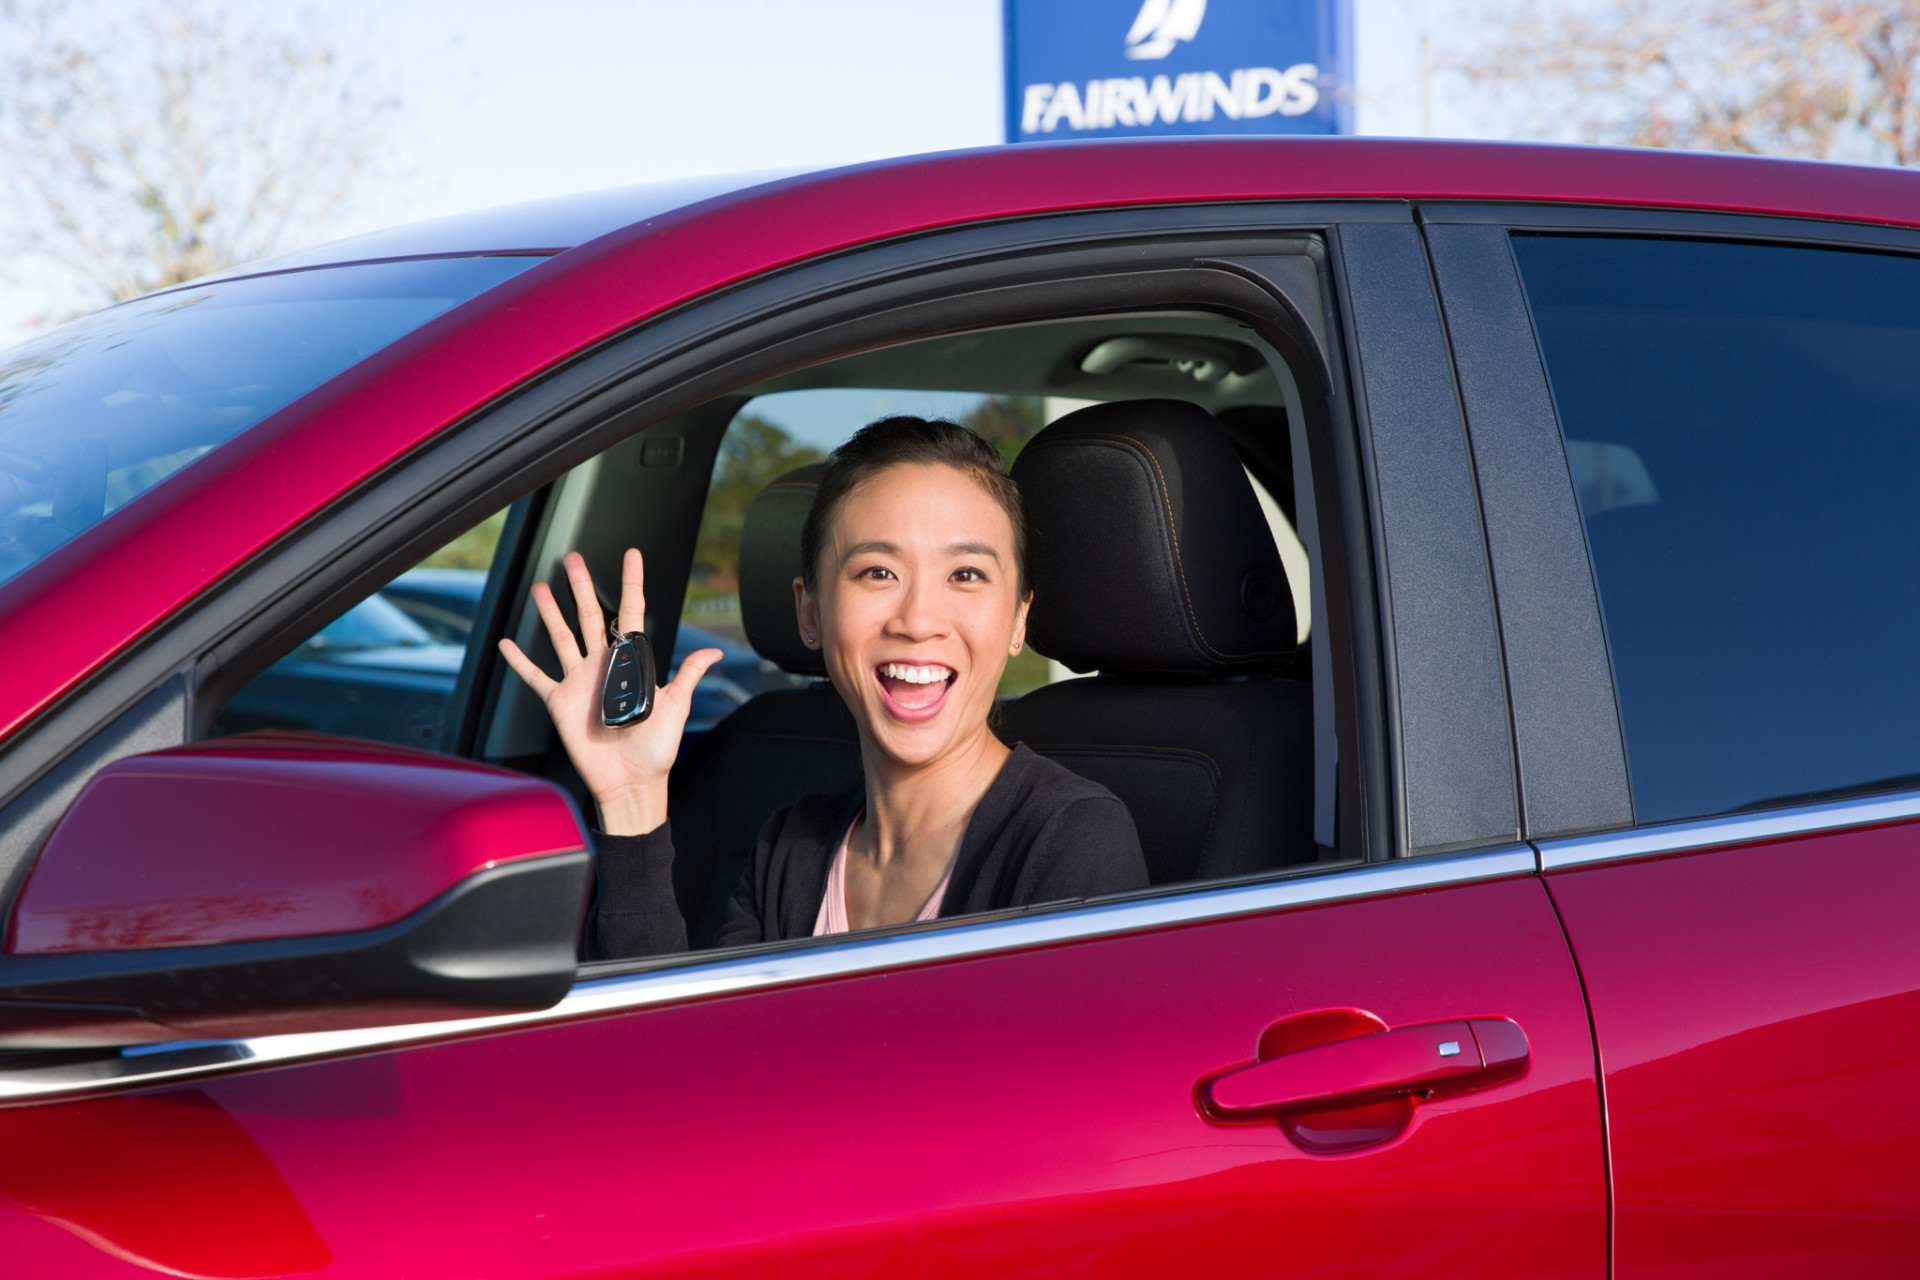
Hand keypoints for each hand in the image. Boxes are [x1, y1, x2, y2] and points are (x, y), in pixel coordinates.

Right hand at [497, 548, 721, 835]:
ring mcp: (579, 681)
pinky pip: (536, 677)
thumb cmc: (657, 749)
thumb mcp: (676, 707)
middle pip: (590, 616)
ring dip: (550, 612)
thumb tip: (715, 652)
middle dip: (582, 586)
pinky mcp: (560, 702)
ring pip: (562, 637)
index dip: (632, 584)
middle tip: (573, 558)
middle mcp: (603, 665)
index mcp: (631, 661)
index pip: (631, 613)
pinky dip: (520, 661)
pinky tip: (507, 643)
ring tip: (539, 586)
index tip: (632, 556)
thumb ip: (687, 674)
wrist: (632, 783)